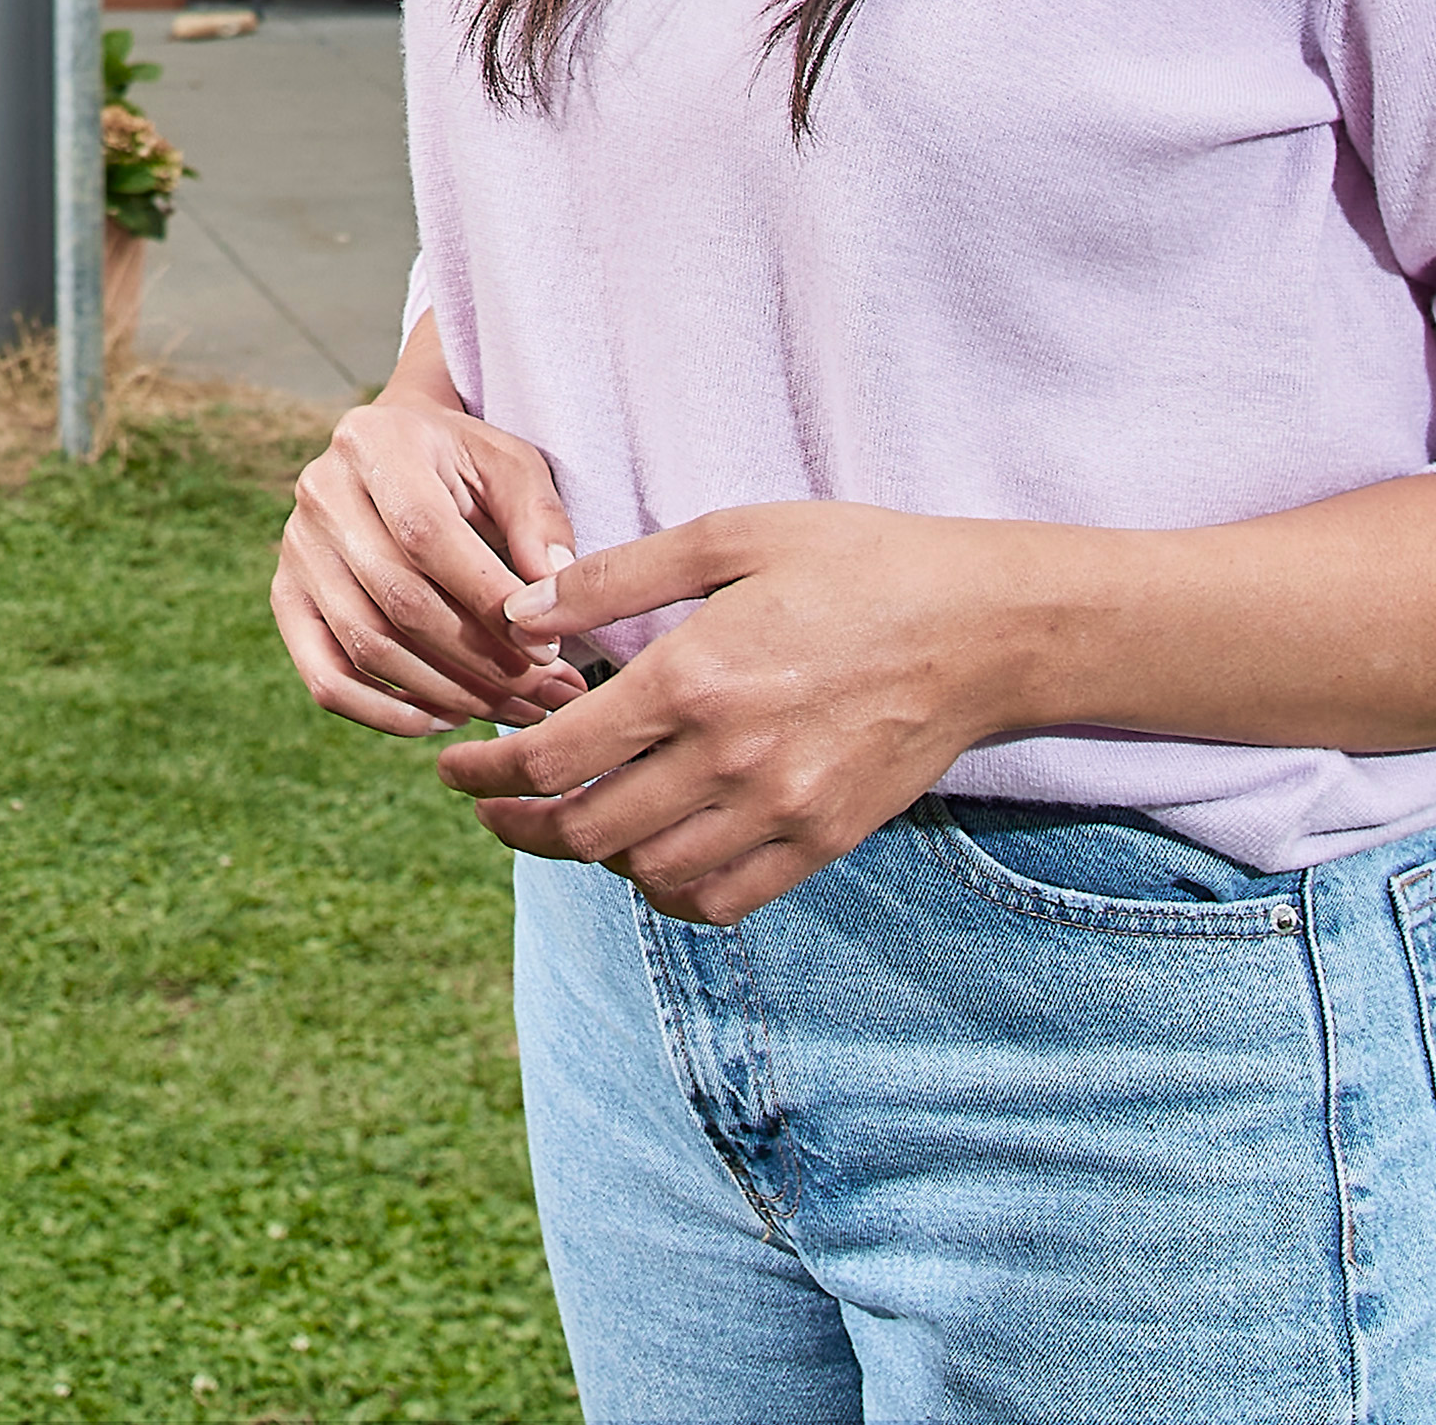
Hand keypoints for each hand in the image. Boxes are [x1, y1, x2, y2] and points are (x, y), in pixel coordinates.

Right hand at [270, 313, 588, 739]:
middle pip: (397, 597)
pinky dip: (384, 714)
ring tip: (509, 708)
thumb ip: (538, 522)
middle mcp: (321, 493)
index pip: (425, 533)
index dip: (486, 598)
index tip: (546, 644)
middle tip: (539, 690)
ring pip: (365, 644)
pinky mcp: (288, 599)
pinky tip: (444, 719)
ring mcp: (296, 550)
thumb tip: (551, 593)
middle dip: (477, 657)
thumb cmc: (466, 464)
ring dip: (444, 692)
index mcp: (377, 442)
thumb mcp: (512, 466)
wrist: (396, 451)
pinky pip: (325, 677)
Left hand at [434, 499, 1032, 926]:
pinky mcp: (821, 842)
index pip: (556, 754)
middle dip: (518, 826)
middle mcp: (730, 759)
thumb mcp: (730, 536)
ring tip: (565, 823)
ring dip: (589, 858)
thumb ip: (616, 580)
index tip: (455, 769)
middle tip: (490, 807)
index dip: (487, 772)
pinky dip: (666, 892)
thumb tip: (522, 611)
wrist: (980, 627)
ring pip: (647, 874)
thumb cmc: (854, 562)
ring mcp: (780, 812)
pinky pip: (720, 900)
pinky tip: (647, 858)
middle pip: (588, 831)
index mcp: (695, 677)